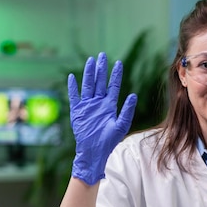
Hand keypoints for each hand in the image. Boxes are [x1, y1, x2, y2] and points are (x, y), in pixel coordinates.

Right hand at [68, 52, 137, 184]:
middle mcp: (98, 103)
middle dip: (101, 68)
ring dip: (89, 73)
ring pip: (88, 85)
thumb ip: (127, 110)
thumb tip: (133, 95)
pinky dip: (73, 87)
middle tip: (103, 55)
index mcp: (109, 105)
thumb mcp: (121, 126)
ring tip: (91, 61)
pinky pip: (74, 97)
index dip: (115, 75)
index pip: (113, 86)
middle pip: (99, 82)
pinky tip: (72, 77)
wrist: (93, 152)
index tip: (118, 63)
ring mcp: (87, 106)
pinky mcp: (77, 111)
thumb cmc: (108, 141)